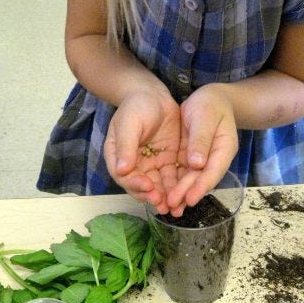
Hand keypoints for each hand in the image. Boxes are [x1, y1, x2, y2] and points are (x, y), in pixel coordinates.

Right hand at [104, 90, 180, 213]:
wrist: (155, 94)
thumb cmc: (136, 106)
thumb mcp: (129, 123)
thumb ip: (126, 146)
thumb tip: (122, 170)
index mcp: (118, 156)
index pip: (124, 176)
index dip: (135, 184)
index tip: (148, 187)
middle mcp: (134, 164)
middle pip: (141, 186)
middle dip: (152, 196)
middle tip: (163, 204)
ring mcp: (151, 164)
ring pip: (157, 185)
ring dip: (165, 197)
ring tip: (174, 208)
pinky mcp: (167, 162)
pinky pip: (172, 178)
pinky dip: (177, 188)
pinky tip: (184, 196)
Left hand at [167, 85, 237, 213]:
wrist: (209, 98)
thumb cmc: (210, 104)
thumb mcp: (204, 116)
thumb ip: (200, 139)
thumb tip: (197, 164)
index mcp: (224, 148)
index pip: (213, 171)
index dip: (201, 186)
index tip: (190, 199)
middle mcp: (215, 158)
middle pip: (201, 179)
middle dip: (187, 193)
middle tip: (172, 206)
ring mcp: (203, 160)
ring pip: (191, 179)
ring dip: (181, 193)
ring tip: (167, 207)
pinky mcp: (192, 159)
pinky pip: (183, 173)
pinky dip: (175, 184)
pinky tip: (164, 194)